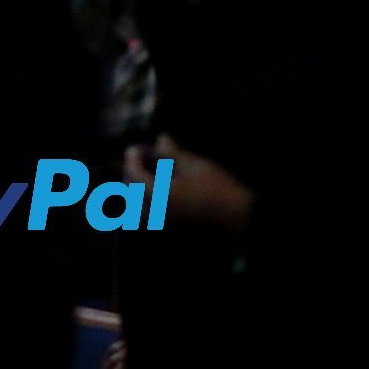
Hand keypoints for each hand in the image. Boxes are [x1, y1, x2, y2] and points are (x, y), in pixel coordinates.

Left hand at [124, 133, 252, 232]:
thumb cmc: (217, 188)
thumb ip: (173, 153)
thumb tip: (160, 138)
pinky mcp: (171, 230)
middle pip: (130, 192)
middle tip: (140, 160)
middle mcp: (154, 212)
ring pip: (137, 207)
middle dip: (131, 174)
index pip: (133, 174)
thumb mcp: (195, 165)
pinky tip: (160, 192)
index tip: (135, 148)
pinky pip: (149, 217)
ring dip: (137, 190)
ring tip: (150, 176)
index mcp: (157, 195)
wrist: (238, 218)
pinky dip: (147, 203)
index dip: (132, 159)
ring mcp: (162, 224)